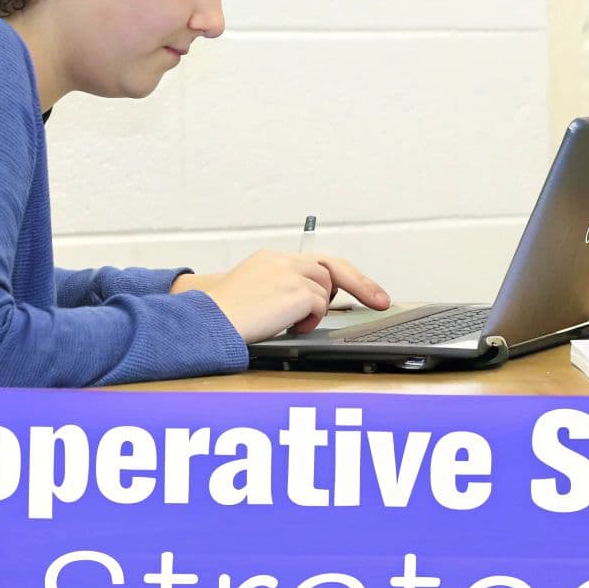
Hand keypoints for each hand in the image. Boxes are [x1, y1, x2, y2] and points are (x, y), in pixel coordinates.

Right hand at [194, 251, 391, 342]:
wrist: (207, 322)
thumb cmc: (224, 318)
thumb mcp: (255, 294)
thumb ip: (283, 290)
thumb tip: (315, 302)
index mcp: (271, 260)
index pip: (316, 261)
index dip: (343, 275)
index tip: (364, 289)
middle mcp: (281, 261)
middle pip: (332, 268)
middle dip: (361, 284)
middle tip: (381, 301)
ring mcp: (289, 273)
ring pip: (325, 289)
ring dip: (317, 309)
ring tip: (293, 323)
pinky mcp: (295, 291)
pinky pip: (319, 306)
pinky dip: (311, 320)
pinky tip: (290, 327)